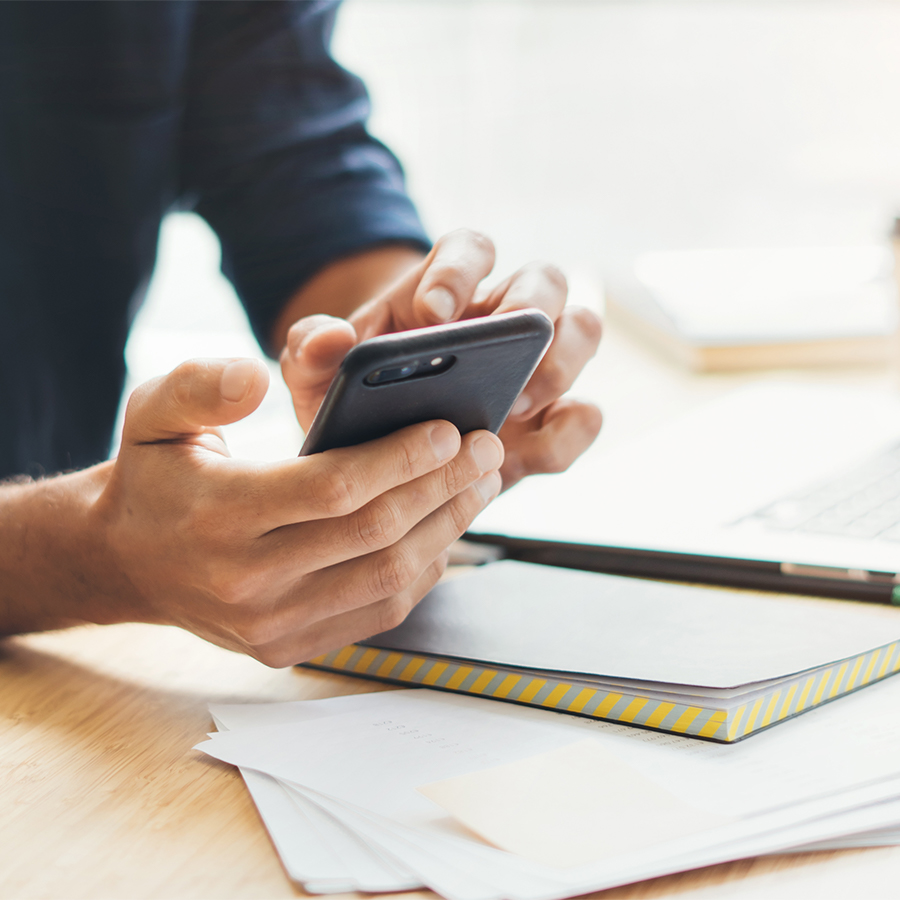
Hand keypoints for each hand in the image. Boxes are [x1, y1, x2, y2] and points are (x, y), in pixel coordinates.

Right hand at [86, 357, 502, 665]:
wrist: (127, 562)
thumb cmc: (155, 477)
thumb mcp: (153, 412)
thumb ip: (202, 385)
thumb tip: (258, 376)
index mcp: (218, 516)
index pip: (332, 489)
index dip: (400, 458)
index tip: (449, 430)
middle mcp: (246, 582)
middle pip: (374, 534)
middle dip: (443, 487)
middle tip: (485, 449)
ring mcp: (271, 625)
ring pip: (388, 578)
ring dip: (446, 528)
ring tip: (481, 485)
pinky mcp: (289, 647)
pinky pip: (378, 612)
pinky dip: (423, 571)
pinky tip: (445, 530)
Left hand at [280, 229, 602, 489]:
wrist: (379, 447)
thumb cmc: (354, 397)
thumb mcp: (317, 375)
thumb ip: (310, 349)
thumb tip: (330, 337)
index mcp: (445, 291)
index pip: (469, 250)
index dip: (459, 271)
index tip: (432, 315)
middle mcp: (501, 319)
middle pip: (545, 281)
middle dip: (529, 309)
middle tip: (496, 356)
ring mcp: (535, 366)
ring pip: (582, 332)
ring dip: (562, 363)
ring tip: (516, 405)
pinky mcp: (550, 420)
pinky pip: (584, 416)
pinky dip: (569, 431)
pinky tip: (524, 455)